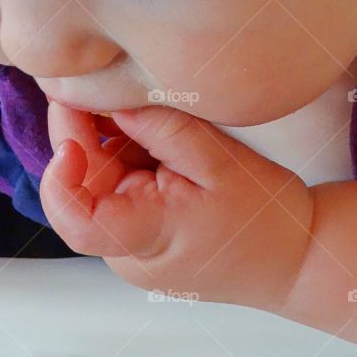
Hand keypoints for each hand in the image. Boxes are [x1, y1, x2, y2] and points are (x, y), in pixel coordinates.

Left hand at [39, 102, 315, 312]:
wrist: (296, 260)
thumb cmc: (267, 222)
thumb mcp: (222, 163)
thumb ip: (164, 130)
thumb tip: (112, 100)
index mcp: (146, 240)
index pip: (75, 219)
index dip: (60, 173)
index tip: (77, 126)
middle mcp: (127, 254)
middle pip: (82, 186)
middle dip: (94, 135)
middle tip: (124, 95)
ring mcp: (131, 248)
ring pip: (99, 184)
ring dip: (118, 145)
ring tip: (166, 131)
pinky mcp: (140, 236)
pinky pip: (120, 191)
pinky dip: (134, 160)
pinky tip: (167, 147)